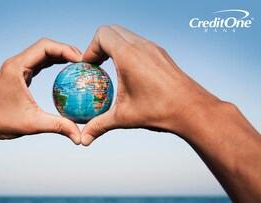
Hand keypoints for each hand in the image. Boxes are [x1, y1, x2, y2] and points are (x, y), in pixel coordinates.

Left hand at [0, 38, 81, 143]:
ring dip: (59, 55)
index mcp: (16, 67)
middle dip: (65, 50)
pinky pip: (38, 62)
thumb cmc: (2, 122)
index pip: (45, 47)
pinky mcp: (18, 74)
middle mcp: (15, 63)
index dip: (65, 49)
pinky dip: (52, 63)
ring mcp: (16, 67)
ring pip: (41, 53)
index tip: (81, 60)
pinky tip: (64, 70)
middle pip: (45, 46)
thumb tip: (79, 136)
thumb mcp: (33, 124)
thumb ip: (58, 126)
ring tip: (78, 64)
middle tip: (83, 62)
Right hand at [81, 25, 219, 144]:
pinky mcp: (161, 54)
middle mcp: (142, 46)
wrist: (193, 110)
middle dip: (99, 44)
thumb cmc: (160, 111)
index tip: (89, 66)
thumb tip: (84, 139)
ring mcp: (153, 48)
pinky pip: (139, 43)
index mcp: (129, 55)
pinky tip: (129, 72)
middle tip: (96, 64)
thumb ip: (100, 125)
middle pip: (112, 30)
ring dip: (114, 46)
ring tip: (110, 67)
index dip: (90, 48)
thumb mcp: (124, 118)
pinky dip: (128, 50)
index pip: (102, 35)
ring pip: (126, 35)